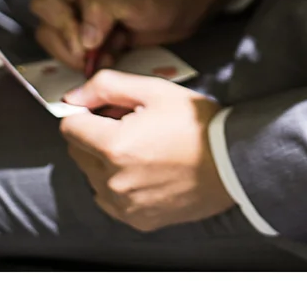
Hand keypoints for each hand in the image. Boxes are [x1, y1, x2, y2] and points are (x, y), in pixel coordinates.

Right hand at [30, 0, 238, 70]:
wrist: (192, 3)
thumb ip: (104, 10)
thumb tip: (83, 39)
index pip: (46, 4)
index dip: (60, 26)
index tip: (86, 43)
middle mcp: (77, 0)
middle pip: (48, 29)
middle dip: (69, 48)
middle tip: (96, 56)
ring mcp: (86, 21)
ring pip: (61, 46)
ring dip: (81, 57)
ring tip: (111, 54)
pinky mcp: (97, 39)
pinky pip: (80, 56)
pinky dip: (92, 62)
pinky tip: (116, 56)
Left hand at [58, 70, 234, 231]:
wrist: (236, 162)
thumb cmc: (200, 124)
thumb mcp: (158, 91)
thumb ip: (108, 86)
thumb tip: (73, 95)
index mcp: (114, 145)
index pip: (70, 127)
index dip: (86, 114)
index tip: (107, 113)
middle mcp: (113, 179)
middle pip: (78, 152)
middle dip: (96, 138)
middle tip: (131, 129)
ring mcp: (124, 203)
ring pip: (93, 177)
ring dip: (107, 163)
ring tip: (144, 153)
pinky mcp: (137, 219)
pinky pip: (111, 201)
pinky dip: (120, 187)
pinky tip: (148, 175)